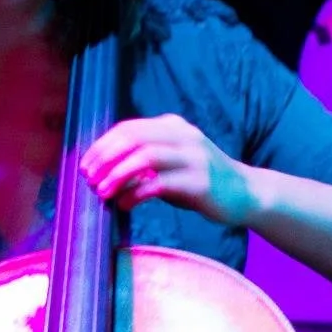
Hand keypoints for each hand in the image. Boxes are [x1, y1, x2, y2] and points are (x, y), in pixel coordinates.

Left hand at [80, 115, 256, 225]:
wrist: (245, 193)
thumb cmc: (200, 180)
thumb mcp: (172, 161)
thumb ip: (145, 159)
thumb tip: (103, 170)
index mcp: (173, 127)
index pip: (129, 128)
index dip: (103, 145)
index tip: (86, 165)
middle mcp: (183, 137)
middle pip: (134, 138)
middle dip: (106, 158)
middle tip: (89, 178)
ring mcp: (193, 158)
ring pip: (145, 157)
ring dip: (117, 175)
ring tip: (102, 192)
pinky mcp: (199, 182)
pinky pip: (159, 184)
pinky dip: (136, 194)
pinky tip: (124, 204)